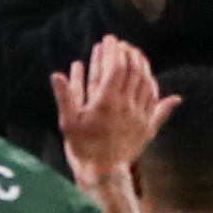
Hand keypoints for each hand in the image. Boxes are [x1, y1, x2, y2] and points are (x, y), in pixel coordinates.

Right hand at [52, 35, 178, 181]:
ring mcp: (139, 115)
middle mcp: (126, 105)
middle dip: (128, 53)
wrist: (104, 173)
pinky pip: (155, 100)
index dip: (113, 50)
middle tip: (121, 45)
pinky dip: (153, 85)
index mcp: (107, 101)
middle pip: (134, 70)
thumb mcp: (68, 122)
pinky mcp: (147, 125)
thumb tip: (57, 74)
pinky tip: (150, 78)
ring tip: (135, 55)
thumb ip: (65, 95)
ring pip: (146, 82)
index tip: (109, 39)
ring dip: (142, 65)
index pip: (115, 67)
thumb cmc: (83, 147)